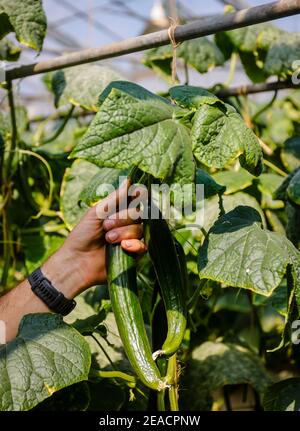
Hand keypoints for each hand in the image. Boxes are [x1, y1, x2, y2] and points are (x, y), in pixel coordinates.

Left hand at [42, 180, 145, 297]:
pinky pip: (143, 246)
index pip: (135, 200)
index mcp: (117, 211)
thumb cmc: (82, 235)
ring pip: (141, 229)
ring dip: (124, 233)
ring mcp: (131, 239)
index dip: (138, 196)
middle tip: (106, 226)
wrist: (77, 261)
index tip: (137, 193)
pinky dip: (134, 245)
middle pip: (139, 214)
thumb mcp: (96, 213)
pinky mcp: (133, 254)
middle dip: (123, 218)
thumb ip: (114, 198)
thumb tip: (129, 180)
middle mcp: (126, 224)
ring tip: (108, 240)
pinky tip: (123, 247)